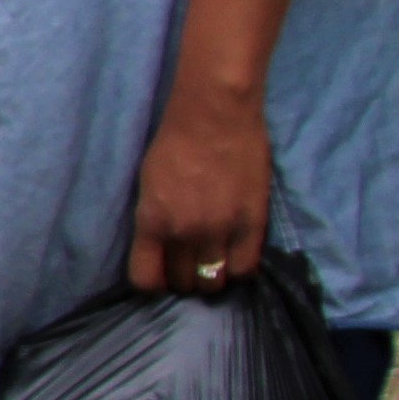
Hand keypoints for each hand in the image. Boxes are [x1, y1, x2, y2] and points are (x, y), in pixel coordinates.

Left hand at [126, 84, 274, 297]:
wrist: (215, 116)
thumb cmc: (174, 145)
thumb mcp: (147, 189)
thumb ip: (154, 224)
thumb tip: (161, 254)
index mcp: (151, 223)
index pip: (145, 280)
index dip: (154, 283)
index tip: (161, 273)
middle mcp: (183, 234)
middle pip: (183, 283)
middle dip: (184, 277)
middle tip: (191, 261)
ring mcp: (220, 231)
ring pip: (214, 283)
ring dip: (212, 275)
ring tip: (214, 259)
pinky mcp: (252, 224)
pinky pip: (245, 269)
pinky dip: (239, 268)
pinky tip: (235, 254)